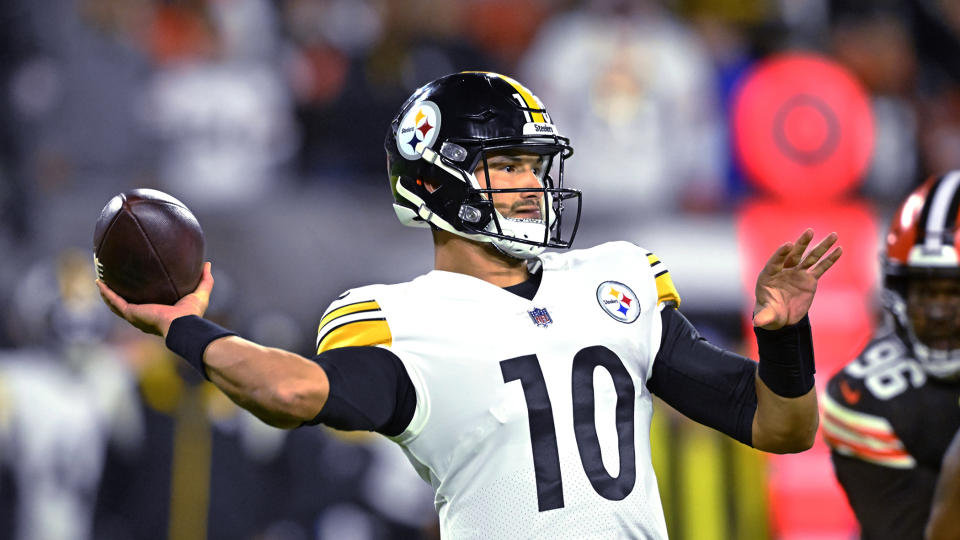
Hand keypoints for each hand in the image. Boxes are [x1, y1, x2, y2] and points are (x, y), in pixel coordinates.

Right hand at [97, 262, 213, 336]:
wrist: (184, 325)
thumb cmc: (193, 314)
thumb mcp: (200, 293)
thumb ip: (204, 279)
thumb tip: (207, 264)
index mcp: (158, 313)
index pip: (146, 305)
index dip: (139, 296)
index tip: (136, 285)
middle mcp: (144, 316)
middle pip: (127, 306)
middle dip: (118, 296)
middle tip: (112, 282)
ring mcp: (136, 316)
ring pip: (116, 305)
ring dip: (107, 294)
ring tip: (101, 282)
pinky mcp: (131, 312)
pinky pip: (114, 301)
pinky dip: (106, 292)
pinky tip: (99, 282)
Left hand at [754, 229, 841, 329]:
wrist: (781, 316)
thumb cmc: (770, 313)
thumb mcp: (767, 316)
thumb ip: (764, 317)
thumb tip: (757, 323)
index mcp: (769, 276)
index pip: (775, 262)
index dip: (781, 254)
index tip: (788, 245)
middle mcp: (784, 270)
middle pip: (793, 255)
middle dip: (801, 244)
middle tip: (809, 232)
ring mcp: (797, 273)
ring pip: (810, 257)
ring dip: (821, 246)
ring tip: (833, 235)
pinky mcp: (809, 279)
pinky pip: (820, 268)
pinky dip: (830, 259)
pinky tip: (839, 250)